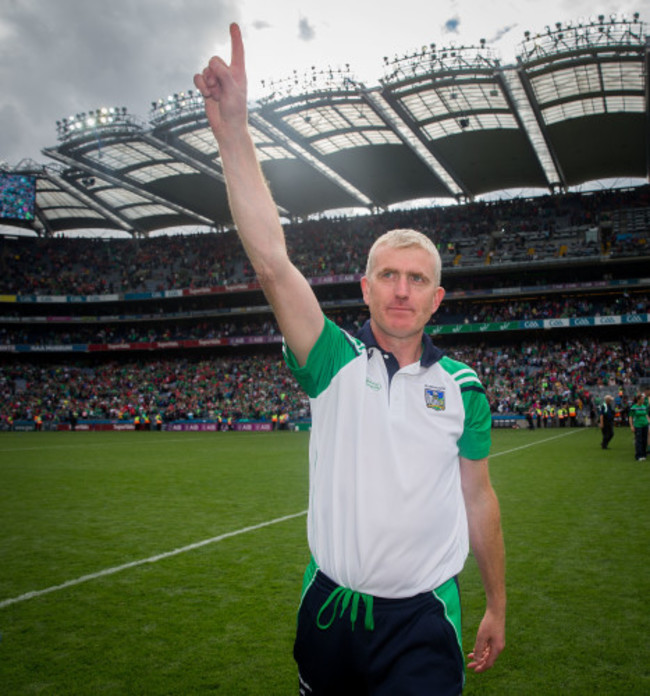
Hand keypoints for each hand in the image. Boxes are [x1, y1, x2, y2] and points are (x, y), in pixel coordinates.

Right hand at [193, 23, 247, 138]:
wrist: (227, 128)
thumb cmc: (235, 111)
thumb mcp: (233, 91)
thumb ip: (224, 74)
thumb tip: (212, 63)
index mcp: (238, 72)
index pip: (237, 50)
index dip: (235, 37)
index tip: (233, 25)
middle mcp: (227, 74)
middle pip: (214, 60)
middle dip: (213, 73)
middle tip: (219, 89)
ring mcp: (217, 81)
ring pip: (205, 70)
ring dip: (207, 82)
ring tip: (214, 95)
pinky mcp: (207, 88)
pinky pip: (198, 78)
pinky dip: (200, 85)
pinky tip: (206, 95)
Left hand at [467, 608, 505, 672]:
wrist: (496, 611)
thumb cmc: (489, 623)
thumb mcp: (481, 636)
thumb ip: (479, 649)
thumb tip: (476, 660)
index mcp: (497, 649)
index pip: (489, 663)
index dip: (481, 667)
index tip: (473, 670)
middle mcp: (498, 647)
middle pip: (488, 659)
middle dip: (478, 662)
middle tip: (469, 665)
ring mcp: (497, 642)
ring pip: (487, 653)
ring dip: (479, 655)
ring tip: (469, 657)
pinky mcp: (495, 637)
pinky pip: (488, 647)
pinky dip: (481, 650)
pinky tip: (474, 650)